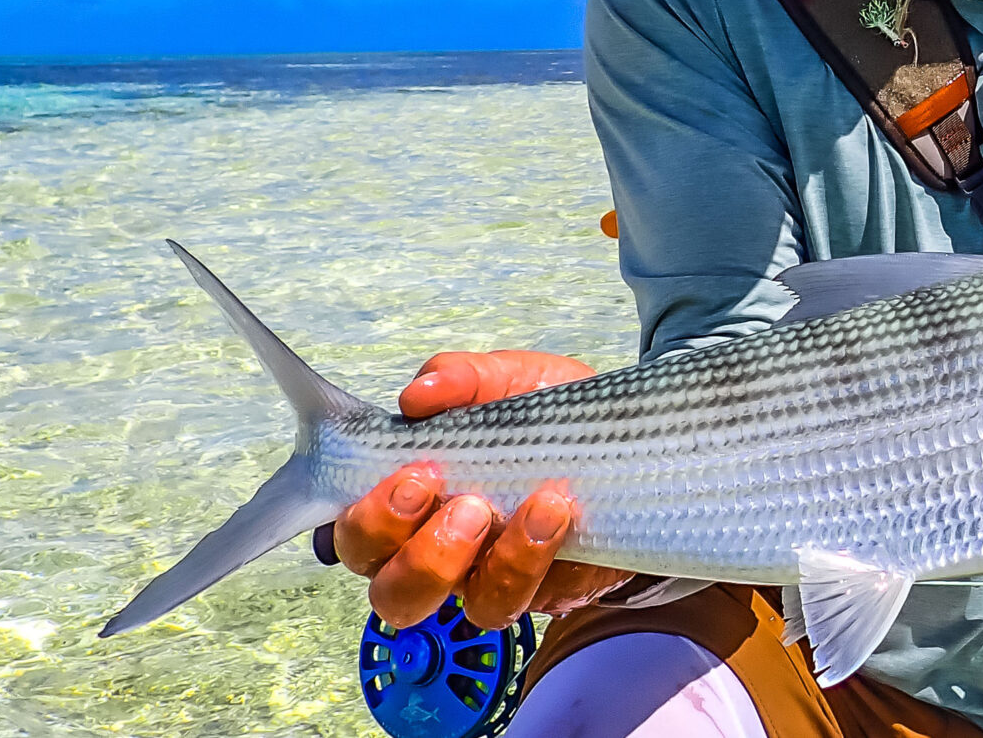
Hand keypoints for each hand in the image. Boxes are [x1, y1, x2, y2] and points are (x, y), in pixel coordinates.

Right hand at [331, 350, 632, 628]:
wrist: (628, 439)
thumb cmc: (545, 413)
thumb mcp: (505, 378)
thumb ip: (460, 377)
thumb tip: (417, 394)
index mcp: (411, 505)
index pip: (354, 535)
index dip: (366, 520)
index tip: (412, 473)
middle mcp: (440, 553)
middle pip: (393, 592)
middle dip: (416, 552)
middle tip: (455, 499)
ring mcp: (492, 577)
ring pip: (464, 606)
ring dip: (479, 561)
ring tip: (497, 509)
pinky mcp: (544, 591)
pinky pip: (525, 599)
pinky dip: (530, 557)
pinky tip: (551, 512)